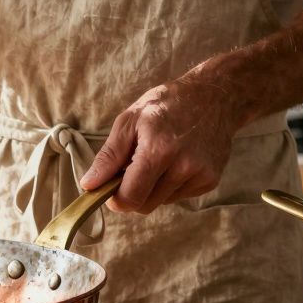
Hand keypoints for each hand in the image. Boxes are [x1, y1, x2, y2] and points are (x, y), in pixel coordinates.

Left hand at [79, 79, 240, 213]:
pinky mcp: (210, 181)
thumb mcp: (129, 121)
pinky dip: (170, 185)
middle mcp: (183, 167)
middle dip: (132, 192)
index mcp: (159, 151)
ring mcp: (200, 175)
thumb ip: (108, 157)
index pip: (131, 198)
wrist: (214, 97)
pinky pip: (179, 196)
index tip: (111, 188)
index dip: (115, 199)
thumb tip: (88, 185)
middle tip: (133, 167)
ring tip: (158, 159)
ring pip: (161, 202)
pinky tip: (176, 161)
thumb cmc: (166, 105)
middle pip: (145, 205)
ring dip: (152, 188)